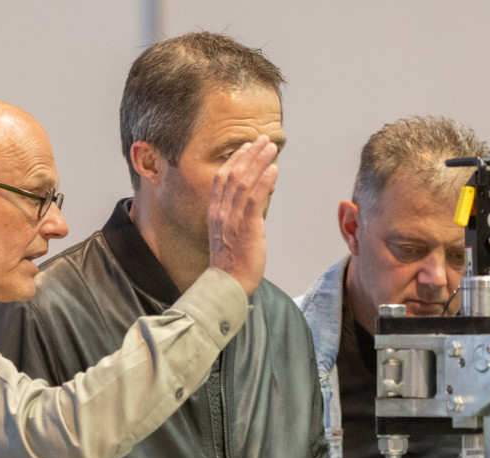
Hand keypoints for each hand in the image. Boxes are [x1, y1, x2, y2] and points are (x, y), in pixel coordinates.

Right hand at [208, 136, 280, 296]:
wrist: (228, 285)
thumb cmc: (232, 265)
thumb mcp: (230, 235)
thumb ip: (239, 217)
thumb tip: (255, 204)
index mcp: (215, 212)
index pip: (223, 178)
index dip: (236, 160)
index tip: (247, 147)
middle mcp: (221, 212)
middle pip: (234, 174)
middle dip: (250, 154)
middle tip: (264, 140)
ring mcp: (232, 219)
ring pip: (244, 182)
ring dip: (259, 162)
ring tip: (272, 149)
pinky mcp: (246, 228)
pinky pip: (254, 199)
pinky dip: (264, 181)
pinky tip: (274, 170)